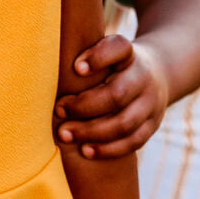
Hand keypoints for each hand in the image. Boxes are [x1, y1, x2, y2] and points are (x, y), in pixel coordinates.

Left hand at [54, 36, 168, 158]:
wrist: (157, 75)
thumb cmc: (113, 67)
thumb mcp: (105, 54)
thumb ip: (82, 60)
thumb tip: (42, 71)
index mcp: (129, 55)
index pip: (120, 48)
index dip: (99, 57)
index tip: (76, 68)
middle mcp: (143, 77)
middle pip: (117, 95)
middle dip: (83, 107)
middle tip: (58, 111)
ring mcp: (152, 103)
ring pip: (124, 123)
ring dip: (91, 132)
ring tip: (65, 135)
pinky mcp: (153, 125)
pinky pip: (133, 142)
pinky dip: (108, 149)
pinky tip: (85, 150)